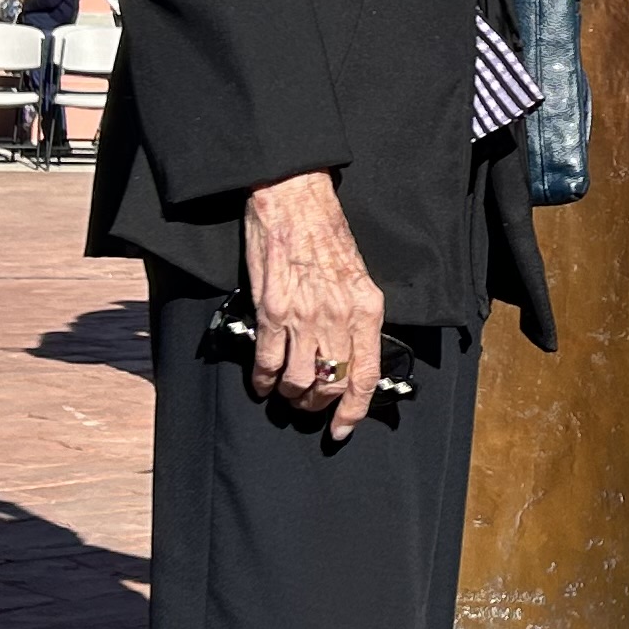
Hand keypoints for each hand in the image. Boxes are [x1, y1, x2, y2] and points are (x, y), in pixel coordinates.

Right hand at [243, 170, 388, 438]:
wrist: (295, 199)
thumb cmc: (326, 235)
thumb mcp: (358, 277)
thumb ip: (357, 317)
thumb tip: (351, 356)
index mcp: (367, 310)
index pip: (366, 375)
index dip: (354, 410)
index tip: (342, 429)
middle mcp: (338, 317)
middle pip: (331, 383)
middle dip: (317, 403)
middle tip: (307, 403)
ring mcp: (303, 316)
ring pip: (298, 380)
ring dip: (290, 393)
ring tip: (285, 391)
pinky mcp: (271, 310)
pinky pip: (267, 361)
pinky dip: (262, 379)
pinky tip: (261, 381)